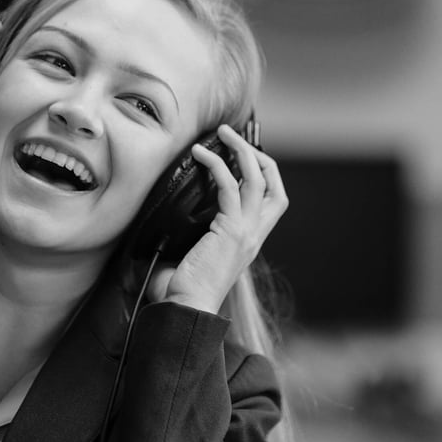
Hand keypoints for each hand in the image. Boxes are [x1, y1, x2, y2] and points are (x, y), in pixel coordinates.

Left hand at [149, 124, 288, 313]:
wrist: (187, 309)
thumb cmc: (184, 289)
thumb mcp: (195, 253)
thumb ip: (193, 232)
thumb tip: (167, 212)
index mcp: (250, 240)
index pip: (272, 199)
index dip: (263, 173)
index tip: (241, 154)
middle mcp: (254, 234)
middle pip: (274, 184)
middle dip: (257, 154)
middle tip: (233, 136)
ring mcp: (247, 232)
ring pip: (258, 179)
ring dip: (241, 150)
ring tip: (221, 133)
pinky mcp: (232, 231)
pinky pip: (231, 186)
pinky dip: (217, 164)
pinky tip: (200, 154)